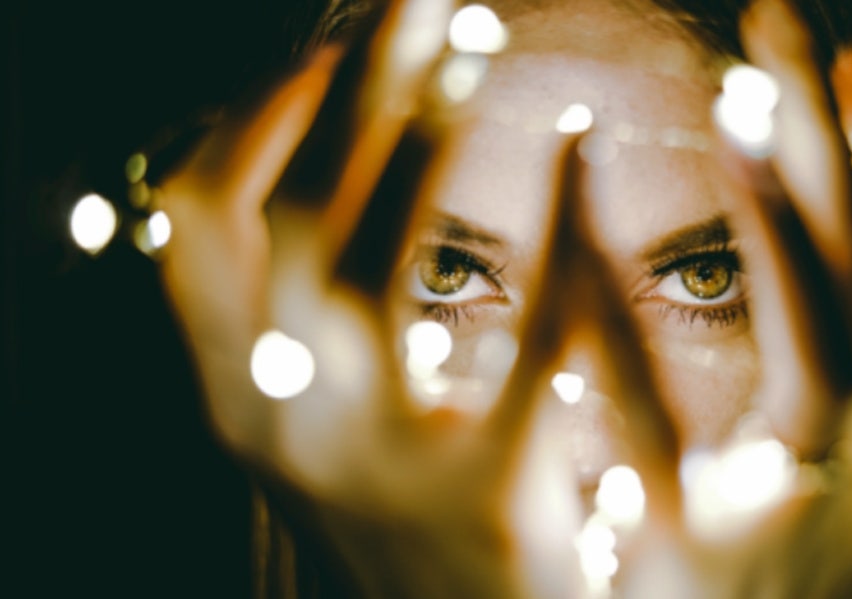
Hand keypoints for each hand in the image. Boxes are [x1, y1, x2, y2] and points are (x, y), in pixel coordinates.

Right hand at [157, 1, 592, 595]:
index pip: (194, 221)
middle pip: (277, 212)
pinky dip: (553, 222)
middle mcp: (274, 418)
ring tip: (479, 50)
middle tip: (422, 4)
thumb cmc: (401, 518)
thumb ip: (295, 321)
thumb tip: (321, 168)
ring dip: (416, 129)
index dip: (253, 120)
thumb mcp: (319, 424)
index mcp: (234, 392)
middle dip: (346, 90)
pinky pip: (523, 327)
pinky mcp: (482, 485)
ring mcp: (367, 456)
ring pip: (360, 251)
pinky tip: (582, 153)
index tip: (324, 52)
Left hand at [617, 0, 851, 595]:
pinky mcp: (698, 544)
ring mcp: (795, 492)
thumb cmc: (797, 534)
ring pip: (820, 342)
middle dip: (841, 135)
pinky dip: (618, 339)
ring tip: (734, 113)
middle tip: (780, 17)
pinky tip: (573, 258)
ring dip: (788, 222)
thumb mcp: (843, 437)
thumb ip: (836, 339)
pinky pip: (658, 429)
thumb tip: (798, 203)